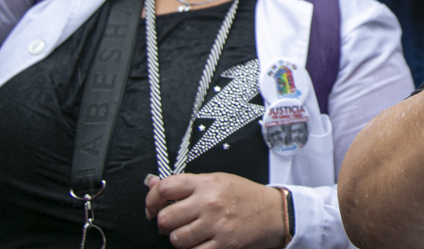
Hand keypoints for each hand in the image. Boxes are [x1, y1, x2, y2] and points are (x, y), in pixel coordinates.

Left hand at [145, 173, 284, 248]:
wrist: (273, 213)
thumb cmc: (244, 196)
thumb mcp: (217, 181)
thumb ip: (186, 184)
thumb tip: (152, 183)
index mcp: (206, 183)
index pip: (165, 188)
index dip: (151, 200)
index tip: (151, 208)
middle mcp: (209, 202)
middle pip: (166, 218)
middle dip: (165, 224)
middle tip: (174, 224)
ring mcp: (216, 225)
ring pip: (176, 240)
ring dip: (180, 240)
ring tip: (191, 234)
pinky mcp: (222, 245)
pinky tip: (201, 243)